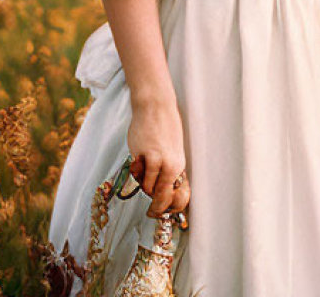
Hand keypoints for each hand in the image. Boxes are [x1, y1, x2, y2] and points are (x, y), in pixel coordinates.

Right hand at [127, 95, 190, 218]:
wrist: (156, 106)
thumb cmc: (163, 127)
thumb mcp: (171, 151)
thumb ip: (167, 170)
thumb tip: (162, 190)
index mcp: (180, 166)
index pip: (181, 197)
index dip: (172, 209)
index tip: (163, 213)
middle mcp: (173, 166)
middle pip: (164, 199)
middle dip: (156, 208)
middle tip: (150, 212)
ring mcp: (160, 161)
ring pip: (149, 189)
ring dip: (144, 185)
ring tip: (143, 169)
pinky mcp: (147, 155)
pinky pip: (139, 175)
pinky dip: (137, 173)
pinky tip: (138, 159)